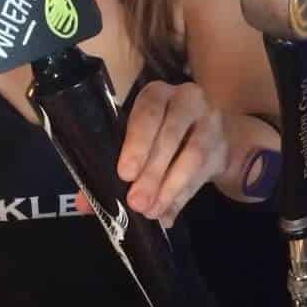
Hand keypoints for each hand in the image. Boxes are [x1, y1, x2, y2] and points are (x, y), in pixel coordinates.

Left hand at [117, 81, 228, 224]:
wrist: (212, 136)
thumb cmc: (162, 137)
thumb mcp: (139, 143)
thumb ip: (111, 167)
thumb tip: (83, 203)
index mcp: (157, 94)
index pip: (148, 112)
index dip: (137, 142)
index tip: (125, 174)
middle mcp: (187, 99)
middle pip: (170, 134)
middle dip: (152, 172)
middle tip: (136, 202)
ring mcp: (210, 120)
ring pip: (192, 154)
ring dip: (169, 187)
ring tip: (151, 210)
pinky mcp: (222, 145)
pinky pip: (203, 173)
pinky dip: (183, 195)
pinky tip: (168, 211)